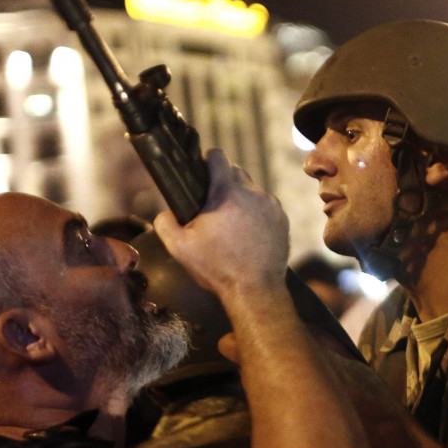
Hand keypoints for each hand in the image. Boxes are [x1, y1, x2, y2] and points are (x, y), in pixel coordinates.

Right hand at [154, 149, 288, 299]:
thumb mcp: (179, 248)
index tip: (201, 171)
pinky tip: (247, 232)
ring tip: (230, 223)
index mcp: (227, 193)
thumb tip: (165, 212)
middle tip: (211, 205)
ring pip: (252, 189)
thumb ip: (165, 223)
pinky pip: (266, 206)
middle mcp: (253, 193)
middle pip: (235, 172)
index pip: (217, 156)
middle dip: (222, 182)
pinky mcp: (282, 219)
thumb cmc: (217, 268)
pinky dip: (256, 213)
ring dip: (240, 199)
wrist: (255, 291)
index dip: (206, 160)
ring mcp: (271, 205)